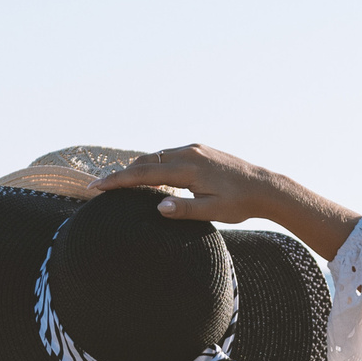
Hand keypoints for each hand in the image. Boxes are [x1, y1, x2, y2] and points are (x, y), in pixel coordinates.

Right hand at [92, 144, 361, 260]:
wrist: (265, 187)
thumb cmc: (239, 204)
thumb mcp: (212, 211)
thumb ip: (185, 209)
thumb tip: (158, 206)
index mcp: (187, 168)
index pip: (144, 173)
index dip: (117, 180)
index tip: (96, 187)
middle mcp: (188, 153)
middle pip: (145, 160)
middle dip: (121, 173)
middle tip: (100, 185)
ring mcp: (195, 149)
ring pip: (157, 156)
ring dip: (138, 167)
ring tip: (119, 181)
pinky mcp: (201, 150)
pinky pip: (169, 155)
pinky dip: (154, 163)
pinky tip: (150, 174)